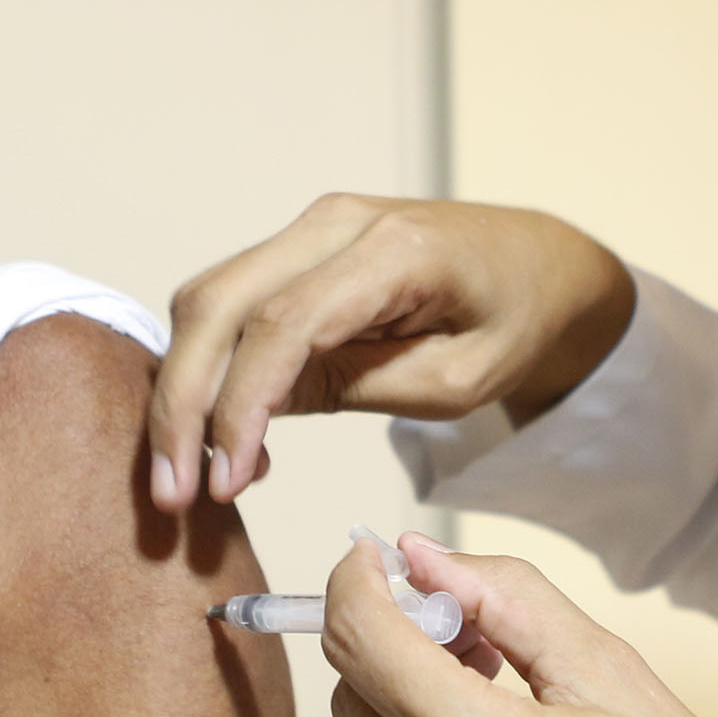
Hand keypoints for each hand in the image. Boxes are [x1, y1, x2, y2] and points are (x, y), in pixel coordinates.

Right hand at [148, 195, 634, 511]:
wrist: (545, 265)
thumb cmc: (516, 321)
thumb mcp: (457, 381)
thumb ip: (357, 387)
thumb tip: (249, 419)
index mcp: (394, 251)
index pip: (283, 324)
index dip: (238, 406)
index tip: (220, 481)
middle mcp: (337, 223)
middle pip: (218, 302)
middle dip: (182, 402)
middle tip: (172, 494)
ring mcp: (312, 228)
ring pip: (209, 298)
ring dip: (185, 388)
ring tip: (194, 479)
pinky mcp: (299, 249)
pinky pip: (232, 301)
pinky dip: (211, 367)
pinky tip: (230, 440)